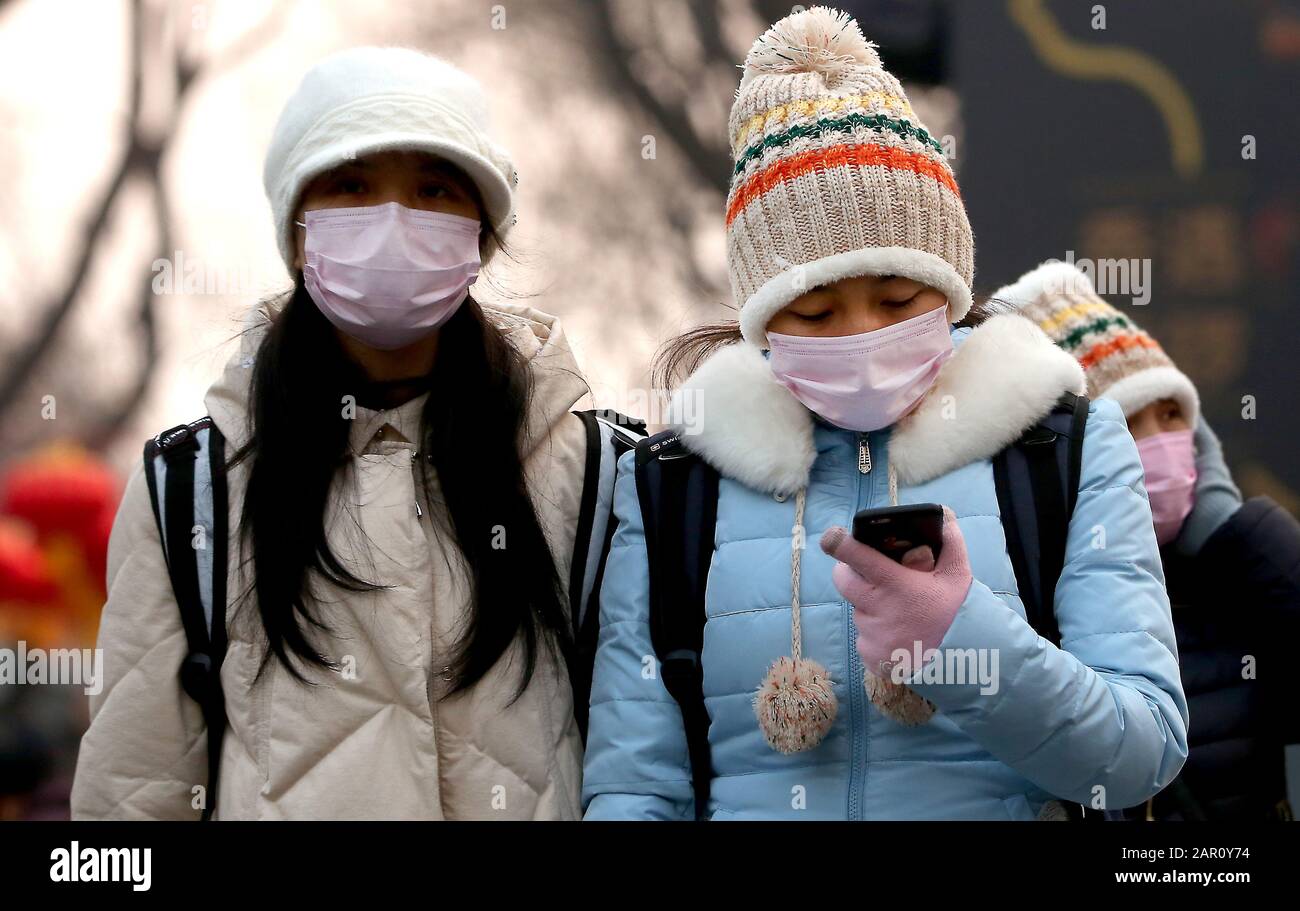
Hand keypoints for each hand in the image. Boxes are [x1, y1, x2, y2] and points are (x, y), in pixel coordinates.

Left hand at [820, 506, 972, 679]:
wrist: (962, 663)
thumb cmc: (958, 613)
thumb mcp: (958, 575)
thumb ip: (951, 541)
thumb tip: (944, 513)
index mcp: (895, 584)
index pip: (856, 556)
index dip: (839, 544)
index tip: (830, 537)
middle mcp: (877, 608)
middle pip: (843, 581)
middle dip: (850, 573)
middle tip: (870, 576)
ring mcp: (871, 634)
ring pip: (857, 611)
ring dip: (870, 607)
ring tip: (898, 613)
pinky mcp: (869, 655)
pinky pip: (864, 638)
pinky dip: (876, 635)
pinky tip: (897, 636)